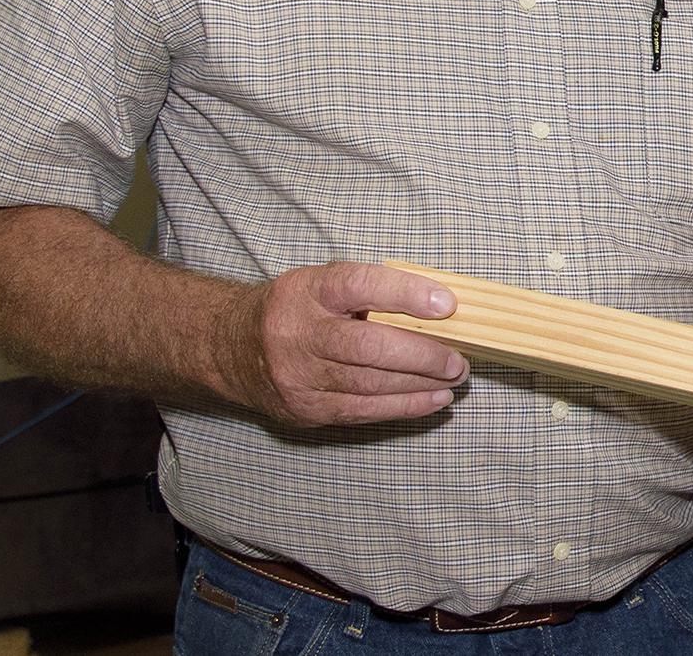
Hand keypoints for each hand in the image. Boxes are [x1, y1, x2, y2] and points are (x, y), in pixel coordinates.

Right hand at [220, 262, 466, 425]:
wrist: (234, 347)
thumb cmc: (299, 308)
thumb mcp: (323, 282)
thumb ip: (372, 289)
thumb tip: (439, 305)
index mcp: (310, 291)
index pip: (361, 286)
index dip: (406, 294)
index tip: (447, 304)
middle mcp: (300, 334)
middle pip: (368, 347)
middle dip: (422, 355)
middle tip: (458, 359)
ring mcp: (299, 376)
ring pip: (369, 385)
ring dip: (420, 385)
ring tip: (454, 378)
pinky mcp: (305, 408)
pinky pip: (362, 411)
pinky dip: (403, 406)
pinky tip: (433, 400)